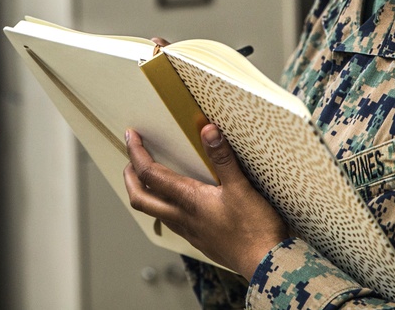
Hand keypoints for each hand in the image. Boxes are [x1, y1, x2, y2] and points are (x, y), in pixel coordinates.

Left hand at [124, 124, 288, 278]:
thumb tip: (208, 130)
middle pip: (140, 199)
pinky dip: (164, 207)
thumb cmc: (254, 228)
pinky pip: (171, 222)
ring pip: (154, 212)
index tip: (131, 136)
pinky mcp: (200, 240)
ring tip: (148, 178)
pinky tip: (178, 202)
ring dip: (145, 193)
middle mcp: (182, 217)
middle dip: (129, 178)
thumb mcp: (241, 187)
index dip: (136, 153)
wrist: (265, 264)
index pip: (150, 174)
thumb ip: (223, 158)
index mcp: (188, 200)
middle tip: (130, 160)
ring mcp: (189, 231)